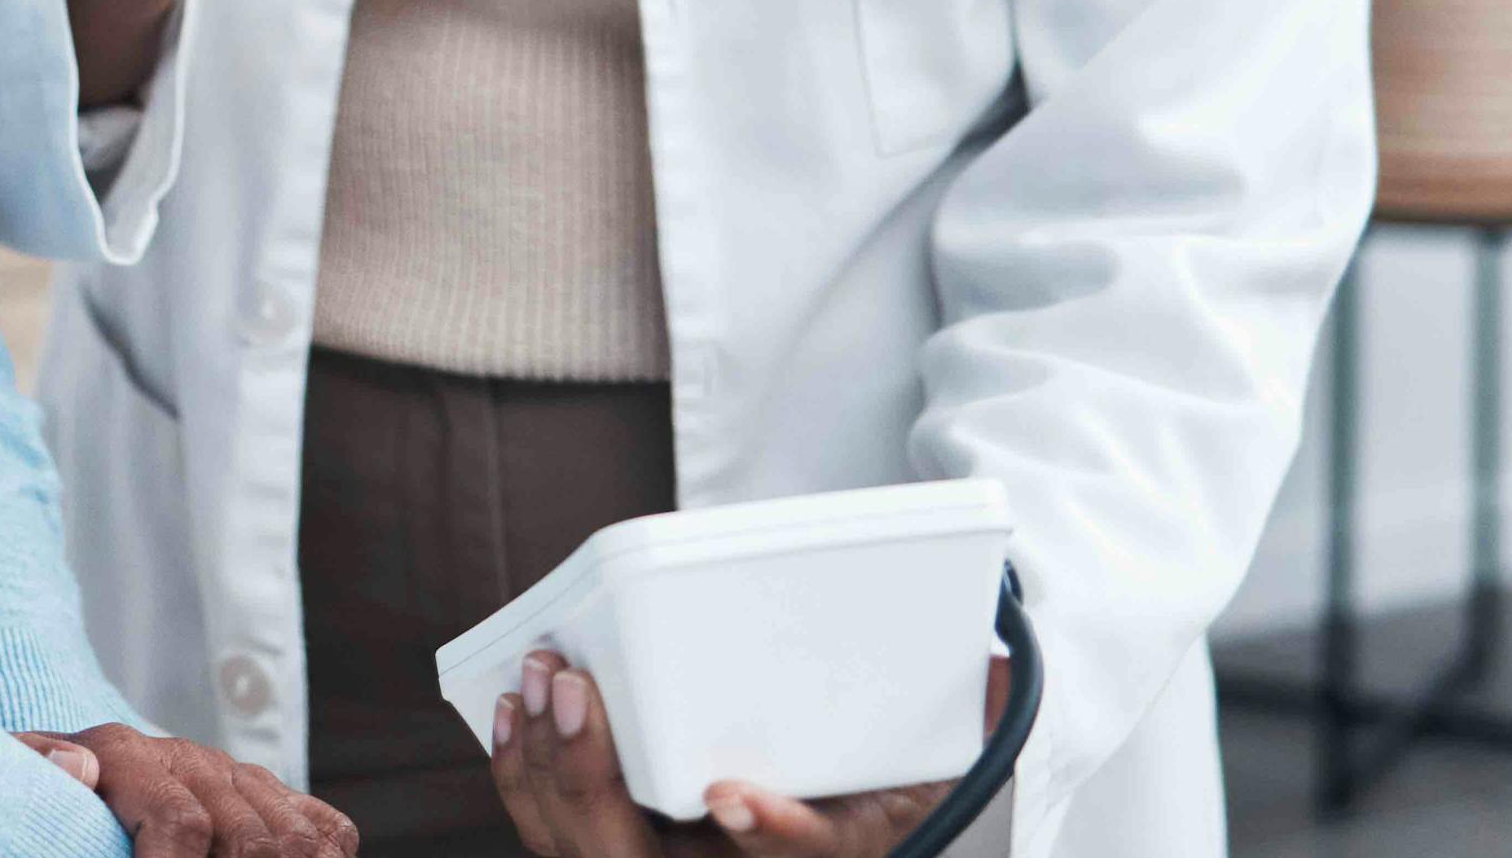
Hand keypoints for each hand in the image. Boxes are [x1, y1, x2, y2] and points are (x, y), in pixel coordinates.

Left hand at [17, 723, 358, 855]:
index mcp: (127, 757)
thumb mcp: (26, 784)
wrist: (87, 770)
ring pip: (296, 841)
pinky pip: (327, 829)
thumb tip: (78, 769)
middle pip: (250, 840)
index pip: (181, 824)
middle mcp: (193, 762)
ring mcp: (238, 778)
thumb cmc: (52, 799)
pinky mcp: (271, 795)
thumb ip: (35, 767)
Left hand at [491, 649, 1004, 857]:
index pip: (810, 855)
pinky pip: (561, 834)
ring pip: (587, 853)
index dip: (774, 836)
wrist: (833, 819)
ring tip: (537, 683)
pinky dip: (531, 778)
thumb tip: (994, 672)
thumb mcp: (924, 762)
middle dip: (592, 780)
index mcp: (828, 850)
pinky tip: (516, 713)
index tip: (731, 796)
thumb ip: (958, 720)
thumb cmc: (874, 780)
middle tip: (574, 687)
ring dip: (548, 772)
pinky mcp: (624, 847)